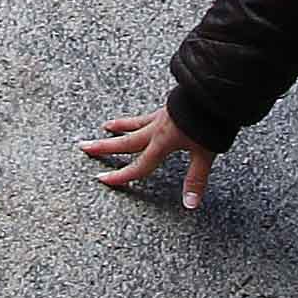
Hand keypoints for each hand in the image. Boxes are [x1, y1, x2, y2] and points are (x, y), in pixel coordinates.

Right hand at [84, 102, 214, 211]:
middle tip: (84, 146)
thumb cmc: (209, 123)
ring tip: (105, 126)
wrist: (213, 92)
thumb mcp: (205, 154)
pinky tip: (139, 117)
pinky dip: (137, 117)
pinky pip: (146, 115)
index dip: (121, 175)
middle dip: (104, 146)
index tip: (102, 179)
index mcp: (162, 142)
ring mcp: (161, 116)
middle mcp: (157, 129)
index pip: (138, 165)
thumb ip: (195, 179)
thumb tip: (189, 204)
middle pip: (125, 141)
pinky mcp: (168, 107)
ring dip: (118, 127)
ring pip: (133, 123)